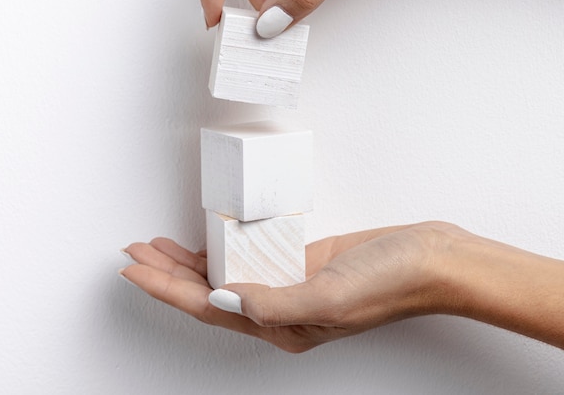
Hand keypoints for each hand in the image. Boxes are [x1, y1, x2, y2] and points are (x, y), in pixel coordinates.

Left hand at [120, 222, 462, 351]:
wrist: (431, 258)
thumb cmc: (392, 280)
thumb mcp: (333, 295)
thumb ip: (277, 303)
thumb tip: (224, 300)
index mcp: (284, 326)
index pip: (208, 307)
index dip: (165, 288)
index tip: (132, 268)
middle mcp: (282, 309)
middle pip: (208, 293)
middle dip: (166, 274)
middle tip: (133, 251)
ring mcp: (292, 284)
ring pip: (225, 274)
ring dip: (189, 261)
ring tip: (158, 246)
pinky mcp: (304, 261)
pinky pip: (251, 256)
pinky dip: (225, 247)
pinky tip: (211, 237)